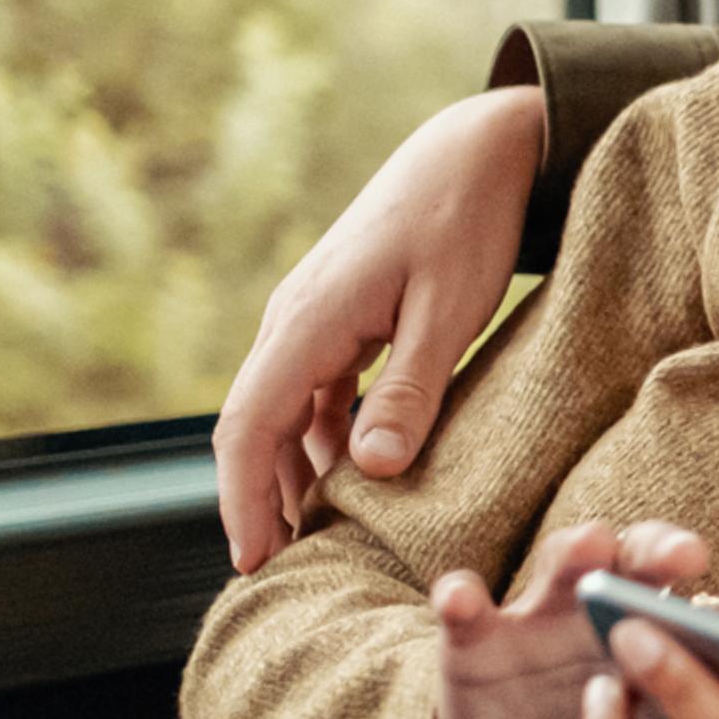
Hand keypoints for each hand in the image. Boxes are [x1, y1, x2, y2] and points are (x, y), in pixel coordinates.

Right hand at [214, 83, 545, 572]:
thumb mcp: (450, 310)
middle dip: (258, 500)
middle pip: (253, 426)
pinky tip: (352, 481)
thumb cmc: (467, 221)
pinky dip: (322, 441)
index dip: (243, 498)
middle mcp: (294, 318)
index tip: (253, 560)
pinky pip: (313, 393)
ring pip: (282, 413)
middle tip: (283, 570)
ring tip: (317, 541)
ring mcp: (312, 317)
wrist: (476, 148)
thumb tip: (370, 470)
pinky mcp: (339, 318)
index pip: (249, 425)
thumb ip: (410, 390)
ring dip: (291, 475)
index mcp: (309, 318)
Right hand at [433, 520, 706, 718]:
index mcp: (655, 631)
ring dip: (576, 551)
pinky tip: (462, 597)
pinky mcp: (473, 639)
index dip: (710, 608)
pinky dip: (461, 598)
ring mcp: (536, 615)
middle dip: (658, 550)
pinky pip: (464, 611)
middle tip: (685, 555)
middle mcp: (604, 608)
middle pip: (635, 561)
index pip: (693, 601)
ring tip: (593, 546)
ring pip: (558, 566)